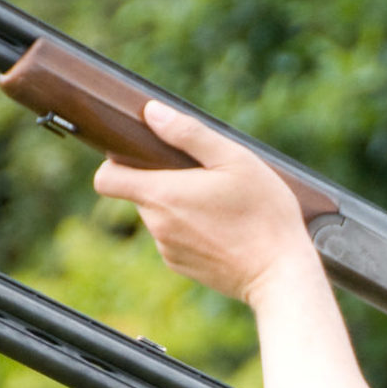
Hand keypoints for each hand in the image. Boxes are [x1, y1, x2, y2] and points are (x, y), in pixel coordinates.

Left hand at [91, 102, 320, 305]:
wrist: (281, 275)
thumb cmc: (264, 214)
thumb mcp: (235, 160)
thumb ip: (189, 133)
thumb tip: (151, 112)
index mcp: (162, 195)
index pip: (105, 179)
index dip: (116, 163)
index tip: (142, 157)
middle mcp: (157, 225)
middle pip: (141, 194)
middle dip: (165, 182)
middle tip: (206, 180)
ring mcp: (169, 250)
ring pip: (161, 217)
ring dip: (181, 207)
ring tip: (222, 207)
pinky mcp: (183, 267)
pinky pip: (176, 239)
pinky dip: (192, 231)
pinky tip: (225, 230)